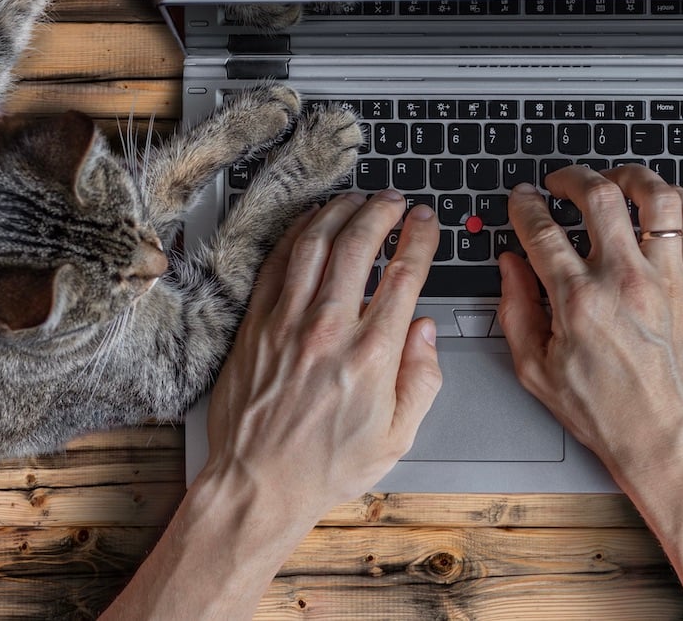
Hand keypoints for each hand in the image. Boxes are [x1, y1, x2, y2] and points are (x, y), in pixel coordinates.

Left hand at [198, 191, 441, 514]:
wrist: (259, 484)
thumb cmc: (326, 466)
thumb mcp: (399, 436)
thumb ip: (422, 378)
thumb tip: (426, 331)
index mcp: (372, 355)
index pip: (404, 275)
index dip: (419, 238)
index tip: (425, 220)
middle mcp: (329, 330)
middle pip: (358, 245)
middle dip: (381, 212)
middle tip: (394, 200)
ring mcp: (287, 323)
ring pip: (315, 244)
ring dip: (339, 212)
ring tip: (357, 199)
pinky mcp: (256, 325)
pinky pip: (277, 263)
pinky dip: (297, 234)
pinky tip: (312, 223)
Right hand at [497, 164, 682, 480]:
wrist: (665, 436)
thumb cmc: (604, 411)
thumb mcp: (535, 369)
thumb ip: (515, 310)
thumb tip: (509, 264)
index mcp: (577, 301)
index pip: (542, 229)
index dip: (525, 204)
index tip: (522, 198)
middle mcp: (623, 280)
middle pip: (597, 195)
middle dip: (571, 177)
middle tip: (560, 181)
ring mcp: (664, 277)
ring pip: (654, 196)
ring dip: (629, 175)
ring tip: (612, 178)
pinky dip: (675, 200)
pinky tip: (658, 201)